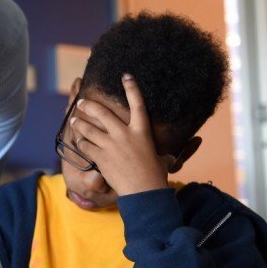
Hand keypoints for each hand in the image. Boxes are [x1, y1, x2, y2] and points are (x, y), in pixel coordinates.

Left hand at [70, 75, 169, 195]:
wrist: (144, 192)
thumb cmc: (155, 175)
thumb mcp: (162, 157)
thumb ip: (164, 148)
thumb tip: (192, 144)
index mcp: (142, 131)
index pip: (138, 103)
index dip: (131, 87)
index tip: (125, 75)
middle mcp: (125, 134)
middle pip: (102, 112)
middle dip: (89, 105)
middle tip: (82, 103)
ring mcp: (111, 145)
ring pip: (88, 128)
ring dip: (79, 123)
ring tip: (74, 121)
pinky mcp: (100, 156)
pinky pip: (85, 145)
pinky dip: (80, 142)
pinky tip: (78, 140)